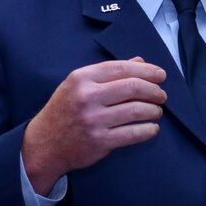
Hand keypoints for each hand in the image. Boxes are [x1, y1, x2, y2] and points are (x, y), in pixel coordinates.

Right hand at [22, 58, 166, 194]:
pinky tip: (152, 128)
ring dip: (154, 110)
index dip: (147, 71)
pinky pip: (133, 133)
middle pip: (133, 87)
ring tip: (157, 111)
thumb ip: (108, 73)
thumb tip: (140, 62)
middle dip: (154, 90)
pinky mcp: (100, 142)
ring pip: (136, 110)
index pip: (122, 68)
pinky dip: (148, 130)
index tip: (160, 75)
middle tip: (162, 95)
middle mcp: (87, 97)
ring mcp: (94, 120)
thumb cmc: (64, 110)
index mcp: (82, 78)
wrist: (44, 144)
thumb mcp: (78, 85)